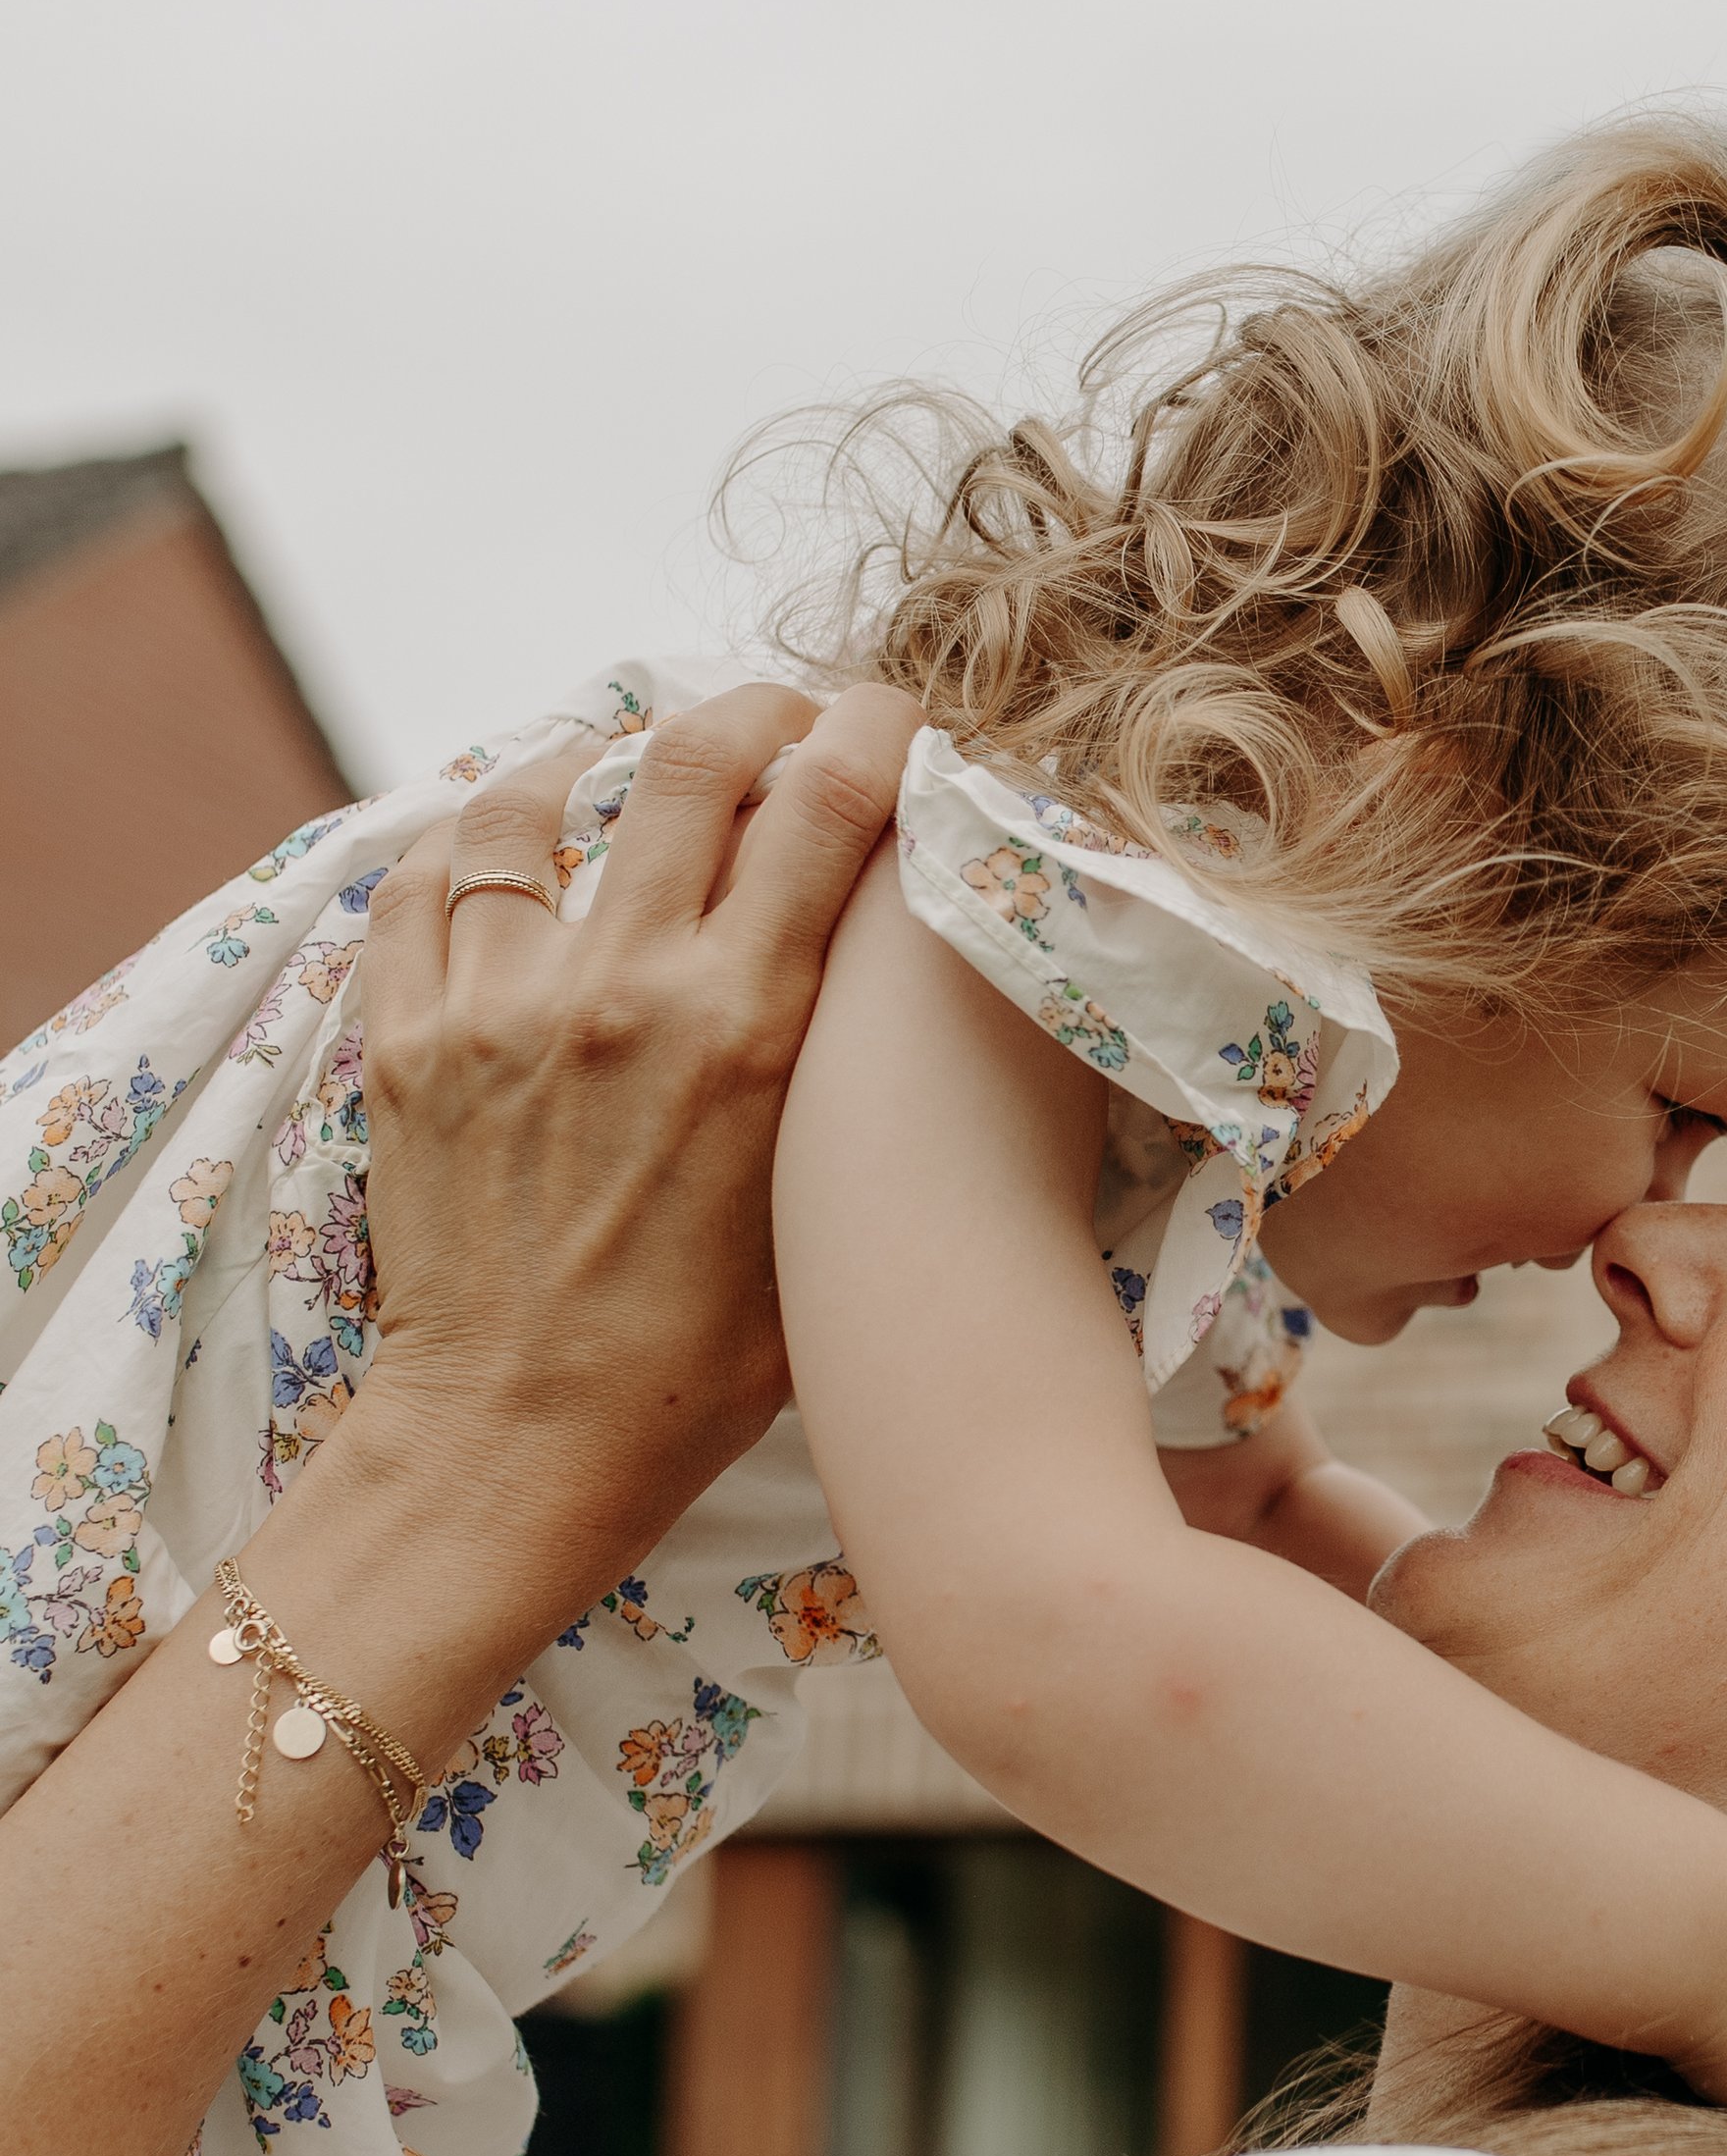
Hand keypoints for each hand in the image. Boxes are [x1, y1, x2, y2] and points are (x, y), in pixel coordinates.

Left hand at [353, 677, 918, 1621]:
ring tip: (623, 763)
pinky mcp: (405, 1040)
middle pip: (693, 755)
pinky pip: (425, 877)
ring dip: (595, 756)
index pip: (828, 797)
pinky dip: (471, 836)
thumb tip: (893, 951)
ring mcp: (497, 1005)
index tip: (889, 713)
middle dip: (752, 709)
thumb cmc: (704, 1361)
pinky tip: (508, 840)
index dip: (870, 722)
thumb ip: (855, 1068)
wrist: (523, 1447)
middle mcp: (622, 989)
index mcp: (750, 1029)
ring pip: (533, 794)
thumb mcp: (827, 1201)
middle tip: (777, 721)